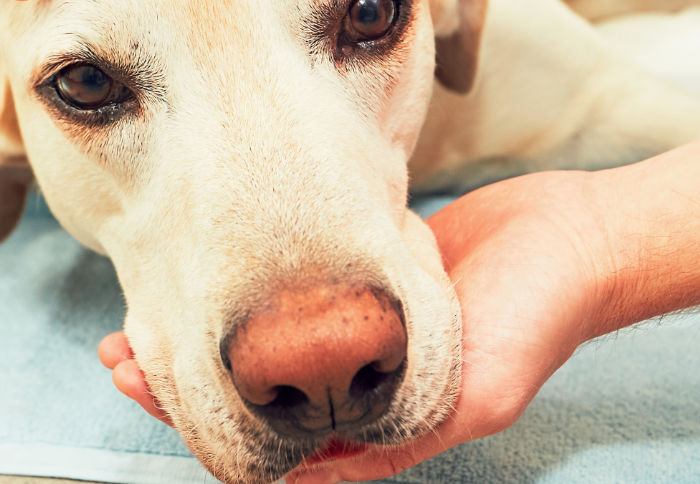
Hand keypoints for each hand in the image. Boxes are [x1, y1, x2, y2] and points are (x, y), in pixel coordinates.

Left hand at [97, 170, 616, 482]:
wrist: (577, 239)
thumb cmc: (535, 318)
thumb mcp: (476, 395)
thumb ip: (399, 437)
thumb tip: (310, 475)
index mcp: (378, 425)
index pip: (270, 442)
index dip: (199, 422)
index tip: (144, 382)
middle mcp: (358, 385)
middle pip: (249, 398)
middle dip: (180, 381)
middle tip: (122, 351)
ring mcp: (356, 335)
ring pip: (257, 348)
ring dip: (201, 337)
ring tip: (142, 317)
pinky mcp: (361, 282)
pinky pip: (289, 298)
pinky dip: (242, 296)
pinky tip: (205, 275)